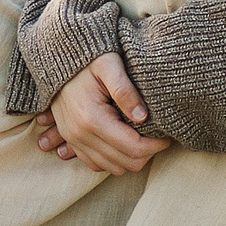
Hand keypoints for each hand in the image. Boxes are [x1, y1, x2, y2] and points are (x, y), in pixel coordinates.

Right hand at [36, 53, 171, 175]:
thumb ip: (125, 90)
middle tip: (158, 137)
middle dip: (147, 154)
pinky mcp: (70, 140)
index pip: (133, 147)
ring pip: (112, 168)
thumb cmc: (88, 59)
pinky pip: (95, 165)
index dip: (156, 145)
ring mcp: (73, 140)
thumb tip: (142, 116)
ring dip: (131, 159)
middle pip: (125, 162)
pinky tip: (124, 144)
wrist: (57, 58)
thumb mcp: (109, 65)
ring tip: (144, 139)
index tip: (167, 135)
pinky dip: (113, 160)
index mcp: (92, 118)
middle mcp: (80, 134)